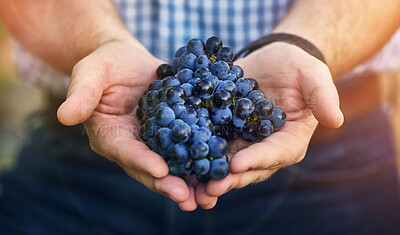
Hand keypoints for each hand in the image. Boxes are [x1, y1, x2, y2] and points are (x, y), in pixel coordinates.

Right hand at [57, 40, 196, 210]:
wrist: (130, 61)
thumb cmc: (106, 64)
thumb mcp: (91, 72)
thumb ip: (81, 93)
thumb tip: (64, 116)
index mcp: (109, 134)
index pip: (124, 151)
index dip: (141, 161)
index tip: (160, 170)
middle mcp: (132, 145)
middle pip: (149, 168)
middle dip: (168, 184)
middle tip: (187, 197)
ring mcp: (154, 142)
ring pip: (171, 166)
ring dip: (188, 183)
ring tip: (207, 197)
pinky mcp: (173, 134)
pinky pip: (187, 150)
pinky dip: (201, 162)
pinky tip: (218, 172)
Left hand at [195, 42, 343, 208]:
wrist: (273, 62)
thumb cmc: (297, 67)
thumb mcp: (312, 75)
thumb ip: (322, 96)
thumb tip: (336, 120)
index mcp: (290, 140)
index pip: (275, 154)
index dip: (257, 160)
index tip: (237, 164)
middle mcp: (266, 149)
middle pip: (249, 168)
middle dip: (229, 179)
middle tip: (209, 188)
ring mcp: (244, 144)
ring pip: (227, 165)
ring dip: (210, 177)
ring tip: (193, 188)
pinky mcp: (225, 134)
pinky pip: (212, 148)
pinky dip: (198, 157)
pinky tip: (181, 163)